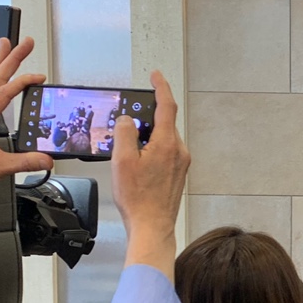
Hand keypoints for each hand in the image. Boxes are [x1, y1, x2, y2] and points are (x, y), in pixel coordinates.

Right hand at [112, 71, 190, 277]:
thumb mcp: (122, 161)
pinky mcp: (177, 175)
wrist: (152, 227)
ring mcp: (180, 164)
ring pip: (164, 139)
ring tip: (128, 150)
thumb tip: (128, 119)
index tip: (155, 76)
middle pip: (164, 123)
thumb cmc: (138, 199)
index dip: (160, 87)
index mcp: (167, 143)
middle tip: (129, 119)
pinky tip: (137, 164)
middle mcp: (179, 151)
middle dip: (147, 116)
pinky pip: (165, 153)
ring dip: (148, 136)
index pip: (166, 106)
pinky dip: (152, 150)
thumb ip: (124, 133)